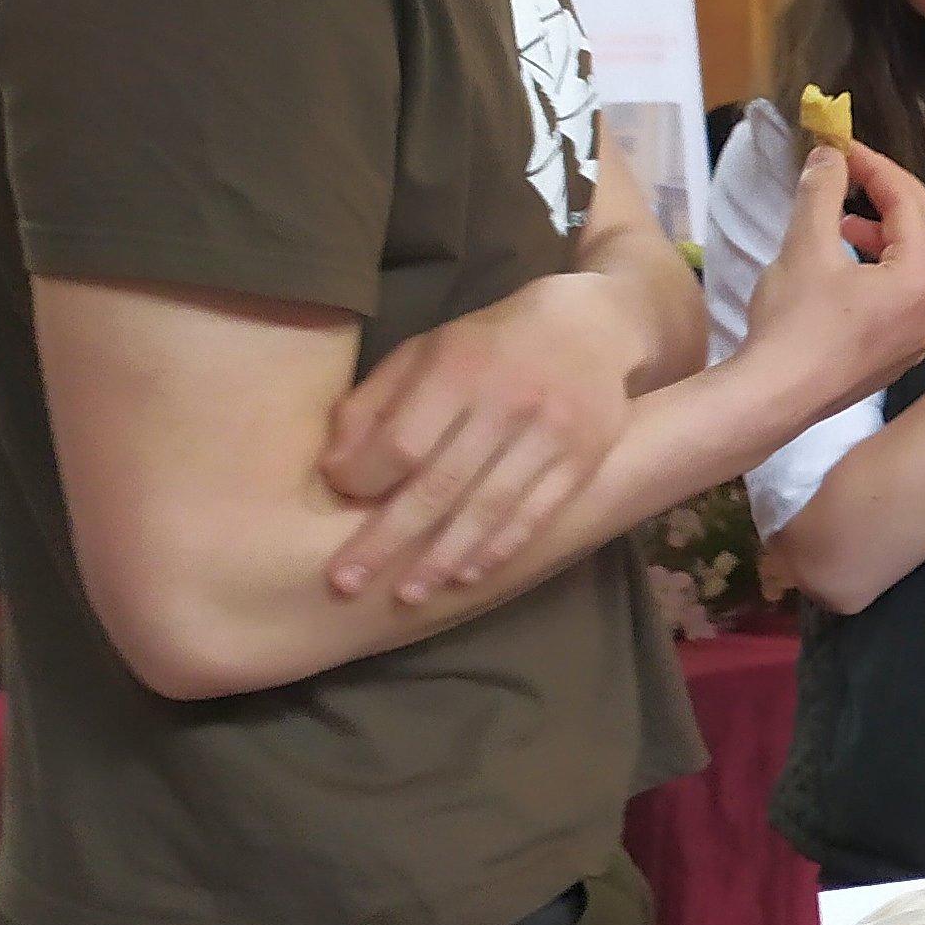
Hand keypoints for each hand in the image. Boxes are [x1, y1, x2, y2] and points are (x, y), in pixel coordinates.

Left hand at [317, 271, 641, 599]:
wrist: (591, 329)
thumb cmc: (489, 346)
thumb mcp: (425, 353)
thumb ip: (375, 405)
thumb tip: (334, 470)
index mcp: (459, 368)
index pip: (403, 441)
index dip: (366, 478)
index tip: (340, 497)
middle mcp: (508, 402)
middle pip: (439, 485)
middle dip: (388, 539)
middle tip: (346, 582)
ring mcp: (553, 434)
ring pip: (488, 509)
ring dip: (442, 559)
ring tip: (407, 595)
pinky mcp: (585, 460)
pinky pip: (535, 515)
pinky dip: (498, 550)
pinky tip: (466, 576)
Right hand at [747, 138, 924, 414]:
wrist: (775, 397)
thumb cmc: (794, 322)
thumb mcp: (805, 245)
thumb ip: (822, 191)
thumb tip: (828, 154)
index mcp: (923, 280)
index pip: (911, 205)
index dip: (877, 169)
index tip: (844, 148)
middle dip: (895, 197)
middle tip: (857, 176)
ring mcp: (921, 337)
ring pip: (922, 266)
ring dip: (889, 233)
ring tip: (843, 221)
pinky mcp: (900, 354)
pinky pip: (907, 297)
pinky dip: (885, 268)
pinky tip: (845, 264)